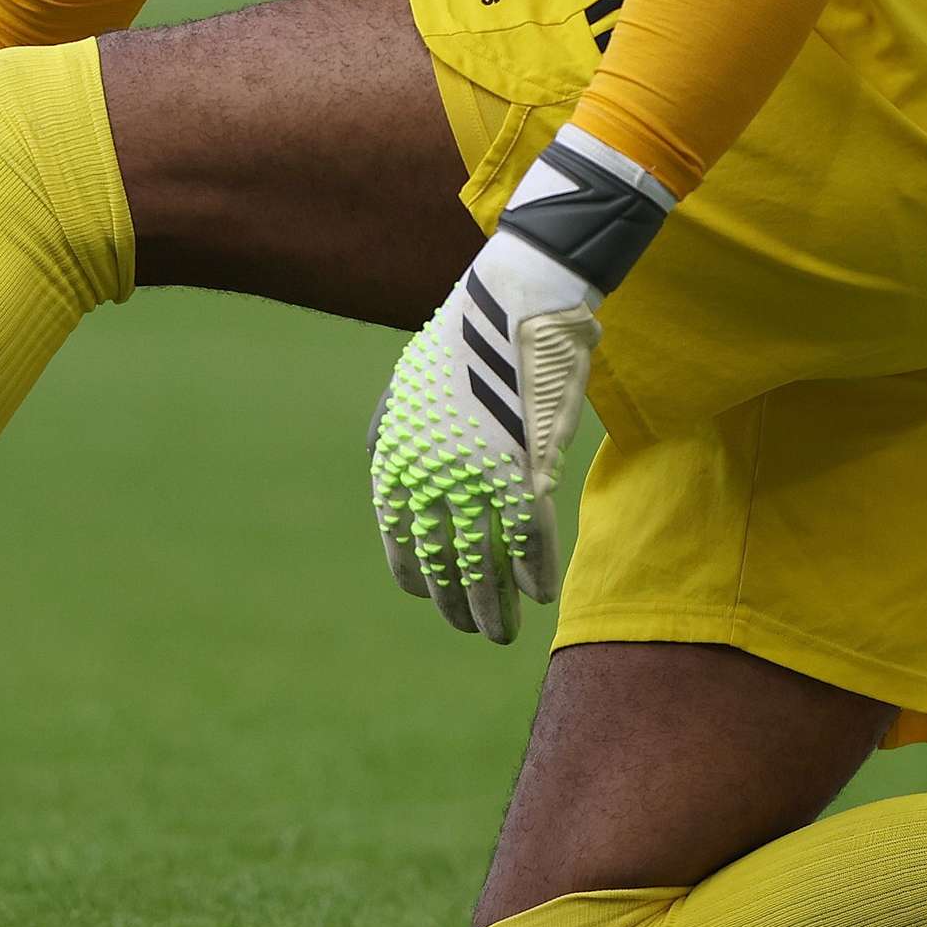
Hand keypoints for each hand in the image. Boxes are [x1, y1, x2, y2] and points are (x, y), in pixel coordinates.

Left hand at [369, 130, 672, 640]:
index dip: (419, 578)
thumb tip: (383, 463)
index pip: (401, 542)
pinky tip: (543, 591)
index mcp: (398, 459)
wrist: (515, 294)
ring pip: (483, 563)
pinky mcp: (524, 466)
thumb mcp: (407, 382)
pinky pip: (528, 537)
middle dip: (458, 605)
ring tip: (504, 632)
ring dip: (494, 606)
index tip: (434, 596)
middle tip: (476, 629)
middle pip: (442, 564)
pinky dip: (536, 569)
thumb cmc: (465, 334)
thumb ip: (391, 429)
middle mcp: (429, 477)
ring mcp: (476, 475)